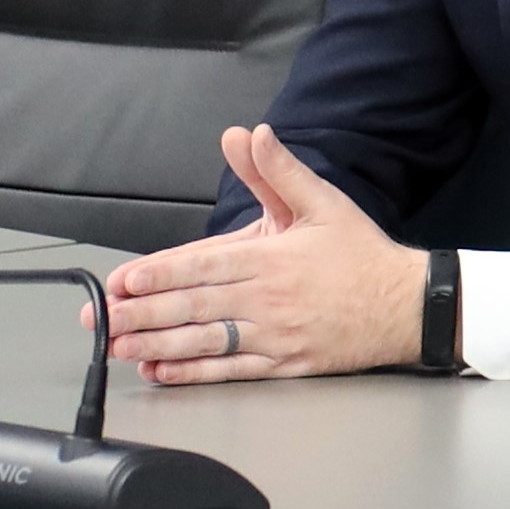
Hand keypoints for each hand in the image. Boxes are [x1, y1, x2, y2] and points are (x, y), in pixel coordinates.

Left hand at [97, 126, 426, 382]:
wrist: (408, 305)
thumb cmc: (362, 255)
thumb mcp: (324, 202)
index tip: (124, 281)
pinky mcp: (283, 363)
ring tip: (119, 346)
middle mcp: (268, 299)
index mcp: (272, 258)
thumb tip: (250, 135)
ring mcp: (274, 335)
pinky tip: (162, 370)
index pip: (204, 266)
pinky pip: (229, 370)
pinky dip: (191, 373)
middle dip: (141, 313)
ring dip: (156, 344)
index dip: (160, 275)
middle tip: (101, 320)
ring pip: (204, 341)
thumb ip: (280, 171)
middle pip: (193, 307)